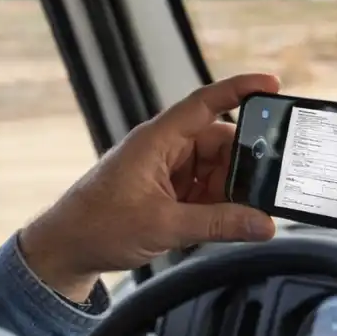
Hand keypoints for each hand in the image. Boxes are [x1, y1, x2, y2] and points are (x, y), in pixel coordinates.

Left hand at [18, 73, 279, 300]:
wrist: (64, 250)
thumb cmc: (97, 225)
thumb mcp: (164, 226)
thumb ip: (218, 224)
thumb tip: (262, 223)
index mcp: (158, 140)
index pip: (206, 103)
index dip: (240, 90)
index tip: (272, 85)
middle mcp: (164, 149)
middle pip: (219, 143)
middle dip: (243, 165)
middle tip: (266, 187)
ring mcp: (165, 171)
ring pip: (214, 170)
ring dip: (229, 191)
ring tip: (242, 215)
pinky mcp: (166, 193)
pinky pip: (203, 190)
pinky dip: (217, 205)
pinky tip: (224, 223)